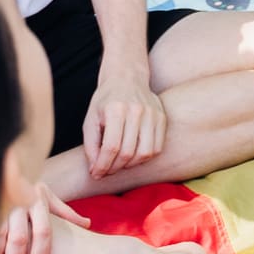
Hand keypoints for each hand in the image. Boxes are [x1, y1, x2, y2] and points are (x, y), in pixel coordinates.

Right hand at [0, 182, 89, 253]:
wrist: (3, 166)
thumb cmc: (29, 189)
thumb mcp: (48, 197)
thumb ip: (66, 213)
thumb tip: (87, 224)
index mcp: (38, 201)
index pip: (43, 231)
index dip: (41, 252)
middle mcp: (19, 203)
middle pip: (20, 237)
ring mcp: (0, 204)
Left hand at [84, 64, 167, 181]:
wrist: (126, 79)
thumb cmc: (105, 102)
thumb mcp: (91, 120)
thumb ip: (91, 146)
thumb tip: (95, 171)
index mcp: (115, 109)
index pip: (111, 146)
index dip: (103, 165)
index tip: (96, 174)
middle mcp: (136, 111)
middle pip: (128, 152)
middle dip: (115, 167)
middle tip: (106, 171)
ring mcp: (152, 114)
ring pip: (145, 153)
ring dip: (130, 165)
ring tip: (120, 164)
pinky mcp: (162, 118)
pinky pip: (157, 148)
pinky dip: (144, 157)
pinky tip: (133, 156)